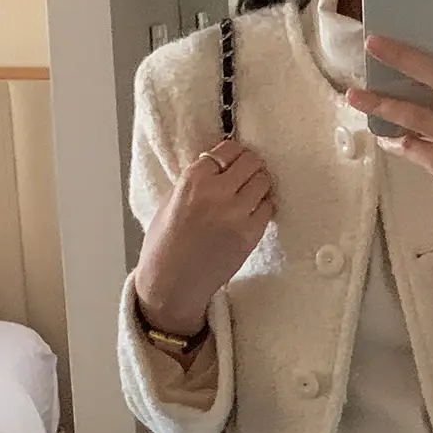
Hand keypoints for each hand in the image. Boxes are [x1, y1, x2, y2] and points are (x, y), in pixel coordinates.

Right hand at [135, 138, 274, 334]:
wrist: (171, 284)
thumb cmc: (165, 244)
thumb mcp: (171, 200)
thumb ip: (196, 179)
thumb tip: (219, 166)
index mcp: (192, 179)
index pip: (228, 149)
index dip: (234, 154)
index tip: (234, 160)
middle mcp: (217, 192)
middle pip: (251, 162)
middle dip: (250, 165)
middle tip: (247, 173)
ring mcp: (236, 214)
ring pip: (264, 182)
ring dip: (260, 184)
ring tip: (251, 192)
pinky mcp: (250, 235)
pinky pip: (268, 208)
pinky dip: (264, 206)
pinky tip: (254, 211)